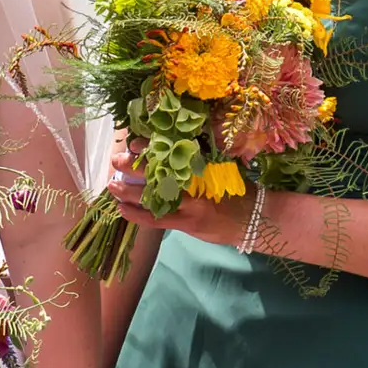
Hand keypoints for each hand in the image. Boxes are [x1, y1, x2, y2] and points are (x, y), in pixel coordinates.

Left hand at [108, 140, 254, 246]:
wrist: (255, 218)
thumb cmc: (238, 191)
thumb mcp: (223, 168)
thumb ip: (201, 159)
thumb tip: (172, 146)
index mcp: (202, 165)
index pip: (171, 152)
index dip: (150, 148)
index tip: (133, 143)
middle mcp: (194, 182)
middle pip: (157, 172)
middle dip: (133, 167)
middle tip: (117, 161)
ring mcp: (190, 204)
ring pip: (152, 196)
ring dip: (129, 191)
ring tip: (112, 185)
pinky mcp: (187, 223)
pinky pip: (157, 219)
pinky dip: (137, 215)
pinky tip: (122, 210)